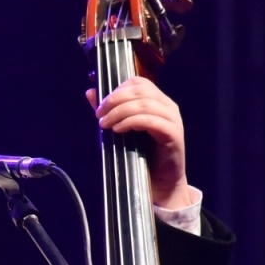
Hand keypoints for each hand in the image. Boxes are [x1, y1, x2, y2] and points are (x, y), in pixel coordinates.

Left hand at [87, 76, 194, 209]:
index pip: (139, 82)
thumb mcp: (122, 129)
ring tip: (105, 124)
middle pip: (141, 90)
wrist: (160, 182)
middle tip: (99, 115)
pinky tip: (119, 130)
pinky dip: (132, 122)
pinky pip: (152, 121)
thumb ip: (109, 110)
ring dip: (120, 112)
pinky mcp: (173, 134)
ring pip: (145, 104)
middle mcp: (168, 107)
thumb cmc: (142, 156)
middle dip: (115, 100)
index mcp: (157, 102)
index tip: (100, 105)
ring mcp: (173, 120)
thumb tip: (90, 92)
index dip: (118, 89)